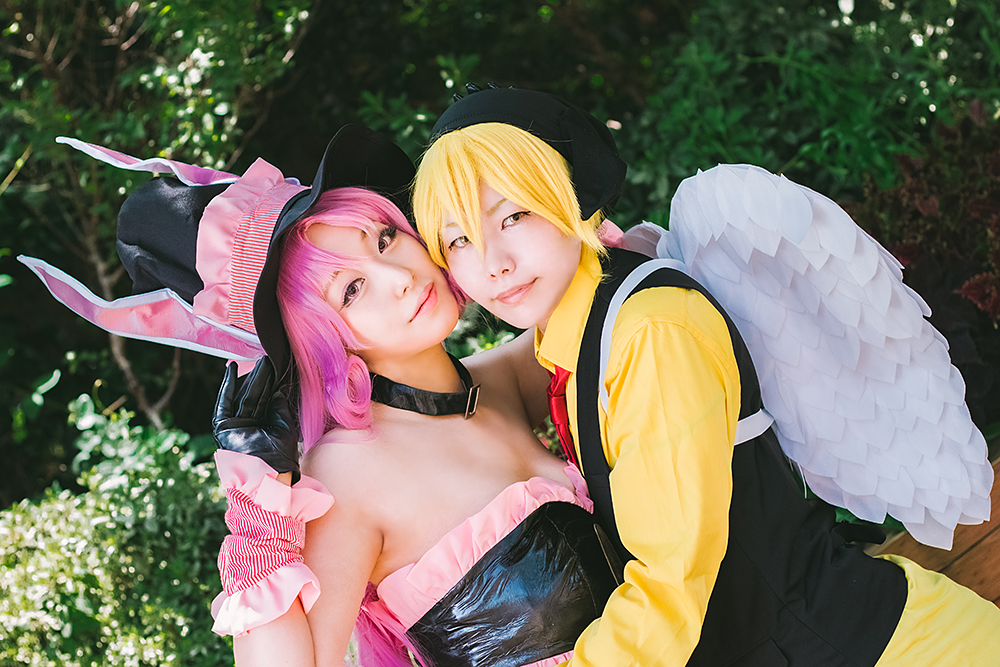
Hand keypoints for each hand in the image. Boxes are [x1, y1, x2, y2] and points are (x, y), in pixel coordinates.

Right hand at [213, 357, 299, 482]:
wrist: (268, 473)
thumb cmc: (280, 455)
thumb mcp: (285, 426)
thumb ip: (279, 407)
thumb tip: (277, 390)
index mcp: (264, 427)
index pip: (266, 400)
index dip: (270, 384)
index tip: (276, 367)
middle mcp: (249, 426)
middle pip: (255, 396)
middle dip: (261, 377)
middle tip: (269, 359)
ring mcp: (236, 426)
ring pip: (243, 396)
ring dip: (250, 378)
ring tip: (260, 361)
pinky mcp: (223, 427)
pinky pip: (224, 402)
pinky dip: (227, 386)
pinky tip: (231, 369)